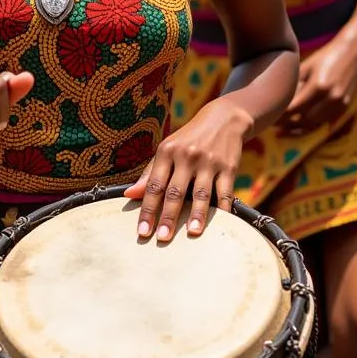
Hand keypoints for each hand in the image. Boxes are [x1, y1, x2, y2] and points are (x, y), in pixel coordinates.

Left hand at [123, 98, 252, 241]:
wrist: (222, 119)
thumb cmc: (188, 139)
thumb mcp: (167, 150)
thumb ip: (149, 173)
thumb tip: (128, 195)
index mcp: (166, 151)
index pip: (154, 185)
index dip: (147, 209)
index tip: (142, 231)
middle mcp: (186, 156)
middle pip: (175, 191)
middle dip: (168, 216)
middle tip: (162, 238)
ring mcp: (208, 161)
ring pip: (201, 193)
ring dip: (196, 214)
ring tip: (192, 233)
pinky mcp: (228, 167)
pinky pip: (224, 192)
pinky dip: (223, 209)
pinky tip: (220, 223)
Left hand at [280, 31, 356, 135]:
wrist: (352, 52)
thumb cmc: (324, 56)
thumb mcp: (306, 66)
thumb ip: (294, 84)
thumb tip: (277, 98)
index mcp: (318, 86)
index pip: (294, 108)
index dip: (280, 114)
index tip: (269, 114)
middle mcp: (331, 98)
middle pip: (304, 119)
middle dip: (286, 123)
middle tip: (272, 122)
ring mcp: (339, 104)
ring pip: (314, 124)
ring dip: (297, 127)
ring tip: (282, 127)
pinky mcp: (344, 107)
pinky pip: (324, 121)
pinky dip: (311, 125)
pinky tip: (298, 125)